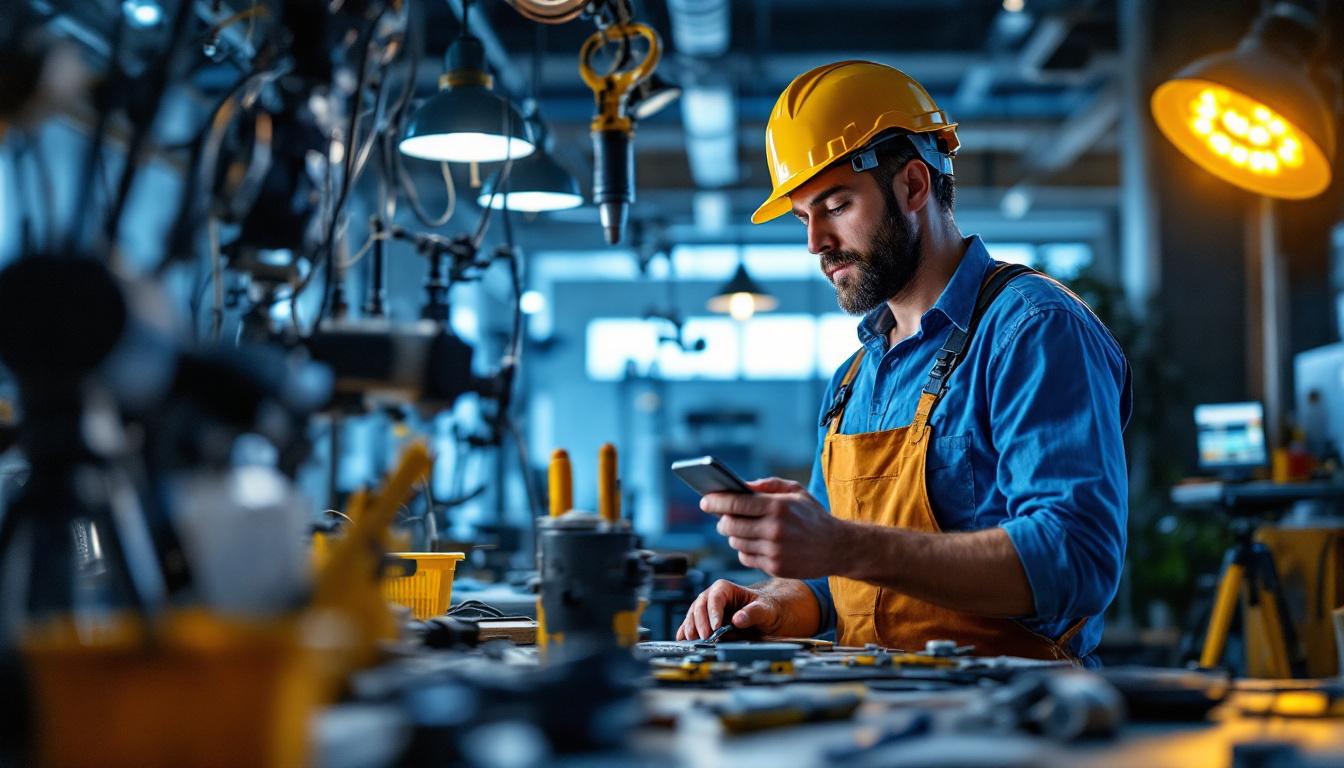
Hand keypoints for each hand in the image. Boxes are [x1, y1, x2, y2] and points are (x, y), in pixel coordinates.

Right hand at [675, 579, 784, 639]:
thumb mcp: (765, 610)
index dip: (713, 612)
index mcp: (726, 589)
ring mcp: (707, 609)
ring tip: (692, 640)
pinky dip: (685, 631)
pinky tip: (681, 639)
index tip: (715, 627)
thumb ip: (752, 613)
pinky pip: (692, 624)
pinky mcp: (704, 621)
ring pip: (693, 615)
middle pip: (700, 606)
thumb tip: (738, 619)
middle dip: (700, 622)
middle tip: (705, 637)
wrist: (766, 615)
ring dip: (691, 627)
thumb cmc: (766, 608)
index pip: (715, 597)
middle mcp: (713, 597)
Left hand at [701, 477, 844, 578]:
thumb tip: (741, 486)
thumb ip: (768, 484)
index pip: (735, 504)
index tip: (704, 501)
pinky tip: (751, 543)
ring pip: (735, 543)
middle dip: (721, 520)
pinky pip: (746, 558)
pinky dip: (744, 550)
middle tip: (721, 517)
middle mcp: (774, 530)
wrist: (838, 547)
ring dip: (732, 536)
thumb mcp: (796, 492)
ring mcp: (774, 551)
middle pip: (730, 526)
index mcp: (777, 507)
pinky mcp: (775, 567)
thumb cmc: (813, 515)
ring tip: (737, 529)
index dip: (715, 502)